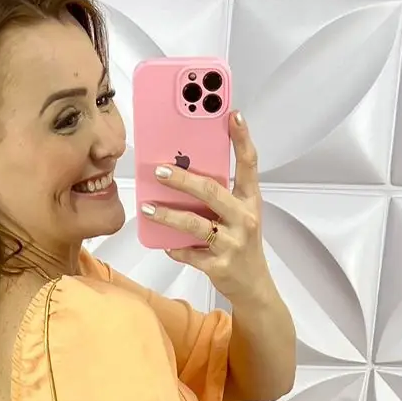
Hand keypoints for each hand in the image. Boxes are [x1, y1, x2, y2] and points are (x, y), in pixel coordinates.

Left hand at [142, 110, 268, 304]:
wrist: (254, 286)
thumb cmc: (241, 243)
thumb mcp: (239, 215)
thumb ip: (219, 196)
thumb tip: (183, 172)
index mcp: (250, 201)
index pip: (249, 164)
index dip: (242, 138)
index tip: (232, 114)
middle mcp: (244, 219)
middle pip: (212, 191)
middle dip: (183, 178)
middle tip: (159, 170)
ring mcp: (232, 243)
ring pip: (195, 224)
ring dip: (168, 215)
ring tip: (147, 207)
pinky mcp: (219, 266)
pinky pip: (190, 253)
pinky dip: (176, 248)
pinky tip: (165, 244)